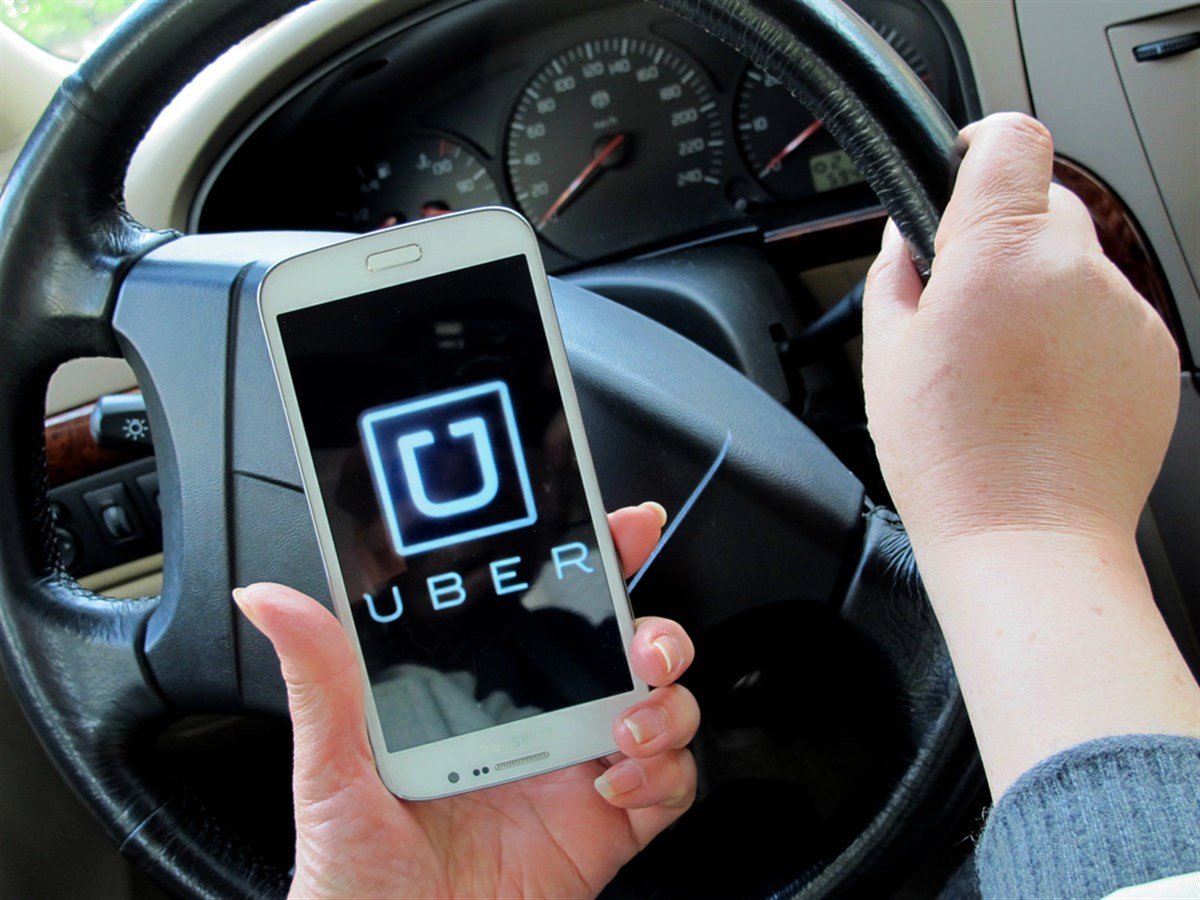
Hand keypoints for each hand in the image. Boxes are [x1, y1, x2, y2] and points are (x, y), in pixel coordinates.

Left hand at [234, 501, 697, 898]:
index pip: (552, 606)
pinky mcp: (606, 828)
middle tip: (642, 645)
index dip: (598, 559)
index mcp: (485, 689)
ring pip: (662, 709)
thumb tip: (270, 599)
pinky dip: (664, 777)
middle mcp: (540, 721)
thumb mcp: (332, 766)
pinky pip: (668, 788)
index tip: (624, 526)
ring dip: (666, 705)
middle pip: (628, 651)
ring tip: (626, 724)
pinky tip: (614, 785)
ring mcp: (576, 771)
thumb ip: (320, 678)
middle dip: (657, 633)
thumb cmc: (357, 869)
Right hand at [861, 112, 1196, 795]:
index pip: (1012, 140)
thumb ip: (896, 274)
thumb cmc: (955, 461)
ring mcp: (1124, 311)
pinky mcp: (1154, 352)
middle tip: (968, 308)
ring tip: (1007, 368)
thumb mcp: (886, 355)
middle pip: (1045, 202)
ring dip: (1042, 291)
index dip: (982, 149)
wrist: (1029, 539)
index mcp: (997, 253)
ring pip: (1077, 263)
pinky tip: (1043, 392)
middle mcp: (1073, 268)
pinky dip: (1077, 335)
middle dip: (1004, 238)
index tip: (965, 175)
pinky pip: (1109, 315)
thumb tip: (907, 240)